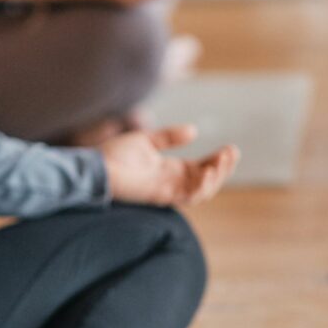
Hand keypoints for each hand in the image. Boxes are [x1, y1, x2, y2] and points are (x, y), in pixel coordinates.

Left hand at [101, 125, 239, 205]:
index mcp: (170, 170)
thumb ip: (169, 137)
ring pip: (202, 191)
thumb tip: (194, 131)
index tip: (230, 148)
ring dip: (217, 176)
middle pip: (207, 181)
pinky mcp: (161, 195)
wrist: (95, 167)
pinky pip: (188, 196)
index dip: (218, 160)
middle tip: (232, 151)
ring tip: (223, 159)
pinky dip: (202, 186)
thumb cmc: (114, 155)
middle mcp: (172, 182)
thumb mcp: (147, 140)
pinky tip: (209, 171)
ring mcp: (168, 190)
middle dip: (223, 168)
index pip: (202, 169)